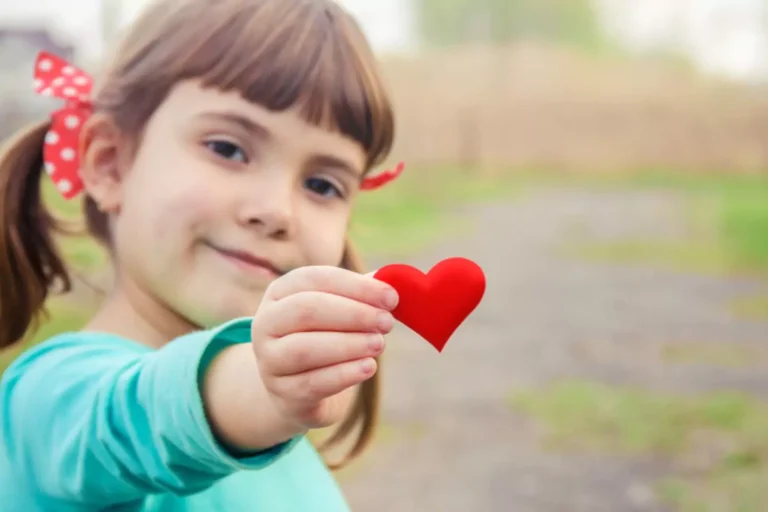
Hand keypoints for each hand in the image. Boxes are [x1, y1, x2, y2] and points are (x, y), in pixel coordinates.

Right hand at [251, 266, 398, 430]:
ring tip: (379, 344)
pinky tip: (368, 367)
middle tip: (387, 322)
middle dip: (353, 314)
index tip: (391, 297)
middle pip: (307, 310)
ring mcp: (269, 361)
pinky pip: (313, 383)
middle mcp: (265, 324)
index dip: (356, 286)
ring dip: (349, 345)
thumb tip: (393, 282)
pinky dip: (345, 374)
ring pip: (305, 349)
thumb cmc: (325, 338)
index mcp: (280, 293)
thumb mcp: (339, 311)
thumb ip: (361, 294)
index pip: (315, 279)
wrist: (301, 390)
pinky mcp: (283, 394)